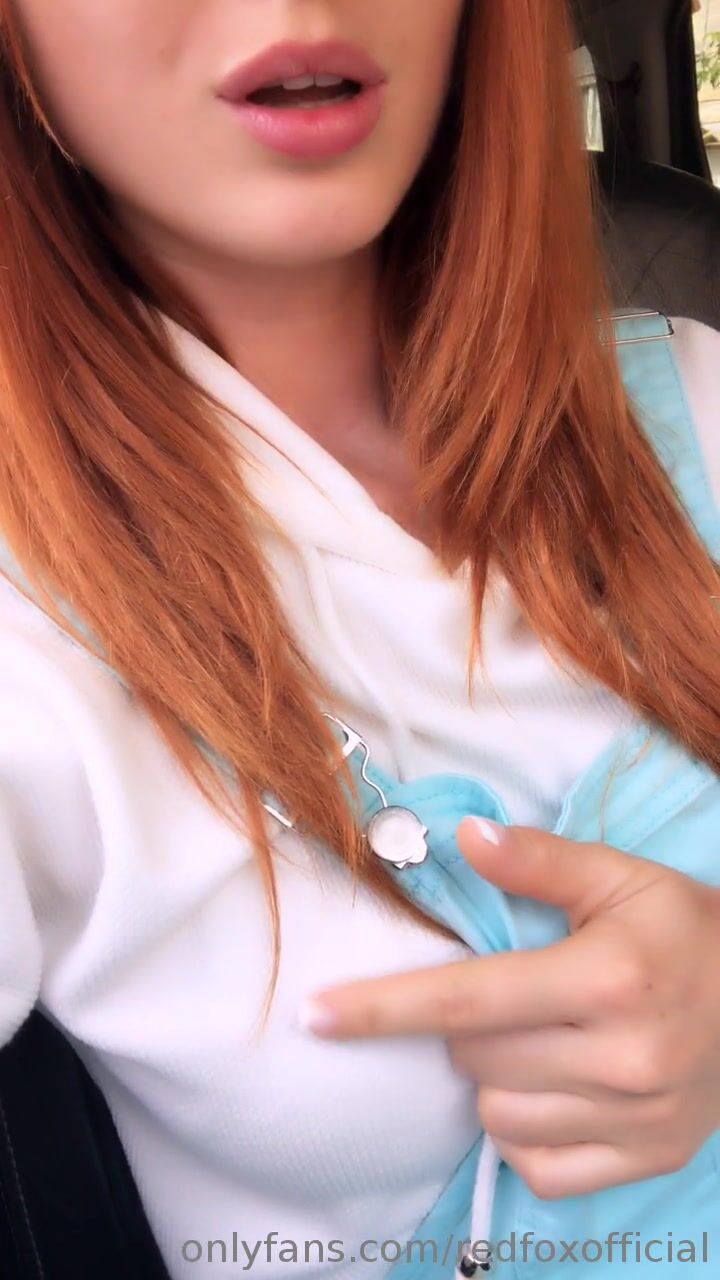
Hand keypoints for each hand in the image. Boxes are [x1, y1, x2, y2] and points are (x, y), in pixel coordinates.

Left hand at [300, 819, 719, 1197]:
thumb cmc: (688, 929)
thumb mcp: (623, 876)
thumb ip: (539, 861)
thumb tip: (461, 838)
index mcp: (610, 978)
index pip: (470, 999)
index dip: (384, 1007)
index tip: (315, 1015)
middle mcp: (624, 1057)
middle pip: (475, 1056)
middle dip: (463, 1023)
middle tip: (506, 992)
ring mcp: (638, 1119)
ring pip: (498, 1114)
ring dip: (491, 1075)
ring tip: (534, 1037)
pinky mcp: (647, 1159)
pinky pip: (539, 1167)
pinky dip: (524, 1129)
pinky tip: (551, 1088)